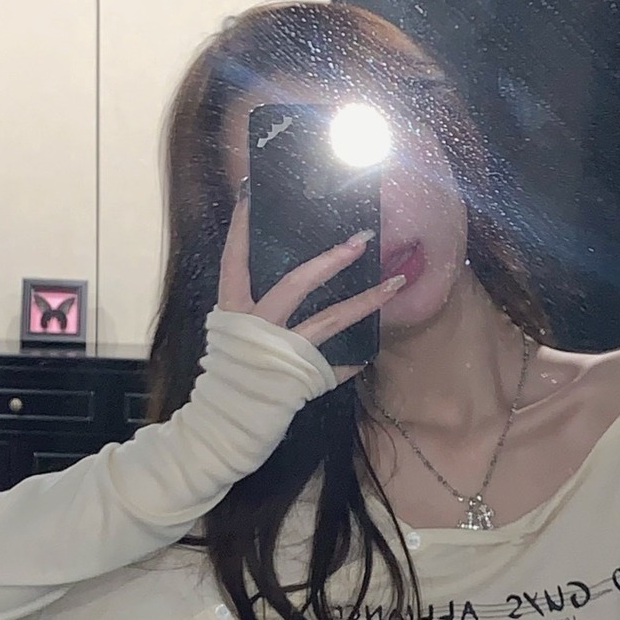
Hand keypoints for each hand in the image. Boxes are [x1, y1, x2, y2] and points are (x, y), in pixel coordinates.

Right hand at [216, 181, 403, 384]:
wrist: (224, 424)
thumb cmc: (228, 375)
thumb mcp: (230, 334)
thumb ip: (252, 308)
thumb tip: (283, 280)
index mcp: (233, 310)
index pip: (235, 260)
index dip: (241, 229)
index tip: (252, 196)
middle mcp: (257, 325)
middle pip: (296, 283)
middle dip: (331, 260)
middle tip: (362, 240)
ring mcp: (282, 350)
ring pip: (330, 319)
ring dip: (366, 301)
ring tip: (395, 283)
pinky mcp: (301, 376)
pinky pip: (334, 365)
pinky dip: (350, 362)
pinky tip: (366, 356)